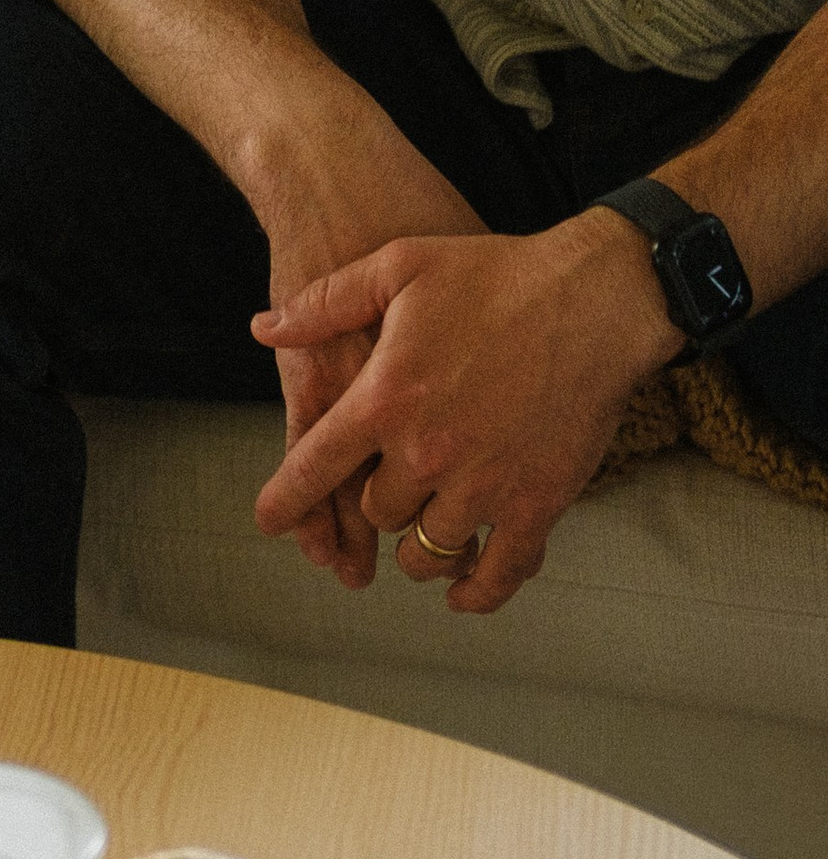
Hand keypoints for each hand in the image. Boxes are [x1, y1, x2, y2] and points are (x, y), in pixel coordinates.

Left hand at [252, 212, 680, 614]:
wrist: (595, 300)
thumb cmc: (495, 275)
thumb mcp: (399, 267)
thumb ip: (326, 303)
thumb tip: (262, 328)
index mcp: (386, 398)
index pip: (315, 466)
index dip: (285, 499)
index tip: (269, 521)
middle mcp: (427, 452)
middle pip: (375, 511)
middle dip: (374, 500)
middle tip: (388, 481)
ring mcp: (484, 485)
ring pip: (425, 550)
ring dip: (417, 545)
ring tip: (422, 525)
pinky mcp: (537, 505)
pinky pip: (499, 573)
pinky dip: (476, 591)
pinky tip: (462, 588)